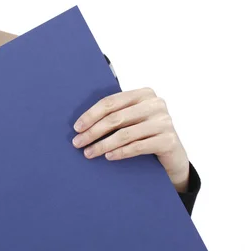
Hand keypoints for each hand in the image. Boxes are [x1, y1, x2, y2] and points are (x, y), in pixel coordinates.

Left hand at [72, 88, 189, 186]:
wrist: (174, 155)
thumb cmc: (146, 134)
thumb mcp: (132, 119)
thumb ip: (115, 114)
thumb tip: (82, 124)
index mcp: (143, 93)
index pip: (111, 102)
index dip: (91, 115)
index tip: (77, 127)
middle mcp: (155, 104)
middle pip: (116, 118)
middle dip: (93, 131)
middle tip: (78, 143)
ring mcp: (164, 122)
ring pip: (125, 134)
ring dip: (103, 145)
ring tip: (89, 153)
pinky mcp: (168, 140)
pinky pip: (138, 147)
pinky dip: (120, 152)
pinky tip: (108, 156)